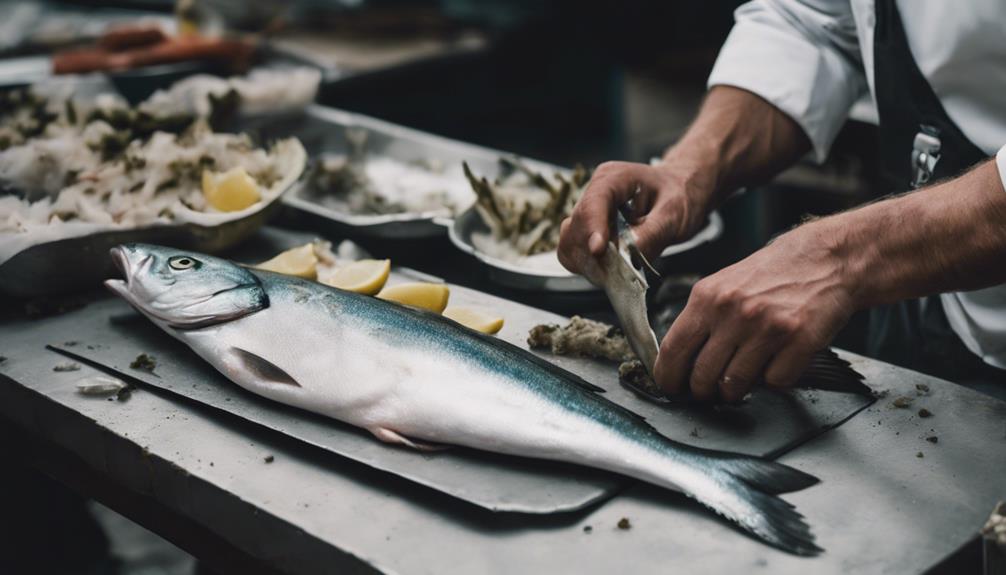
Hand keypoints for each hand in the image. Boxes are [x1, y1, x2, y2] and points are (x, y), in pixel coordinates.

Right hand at [557, 160, 714, 273]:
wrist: (680, 193)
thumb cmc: (678, 195)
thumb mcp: (674, 213)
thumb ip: (652, 233)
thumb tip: (629, 257)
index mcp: (613, 179)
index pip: (592, 203)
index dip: (592, 229)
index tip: (598, 251)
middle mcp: (594, 193)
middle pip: (576, 227)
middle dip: (593, 252)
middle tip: (618, 270)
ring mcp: (588, 213)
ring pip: (570, 242)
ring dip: (588, 262)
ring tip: (615, 270)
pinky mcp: (587, 231)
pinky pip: (573, 252)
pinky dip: (586, 265)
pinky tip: (607, 268)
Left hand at [653, 220, 858, 401]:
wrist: (827, 258)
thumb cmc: (774, 273)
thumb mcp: (724, 284)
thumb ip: (702, 318)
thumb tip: (679, 358)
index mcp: (708, 297)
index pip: (673, 349)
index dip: (667, 376)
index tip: (670, 387)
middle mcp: (734, 312)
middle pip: (702, 376)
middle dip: (703, 391)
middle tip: (710, 389)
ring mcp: (767, 328)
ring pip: (734, 385)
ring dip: (735, 390)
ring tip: (742, 377)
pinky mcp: (799, 342)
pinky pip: (774, 382)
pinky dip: (774, 379)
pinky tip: (777, 361)